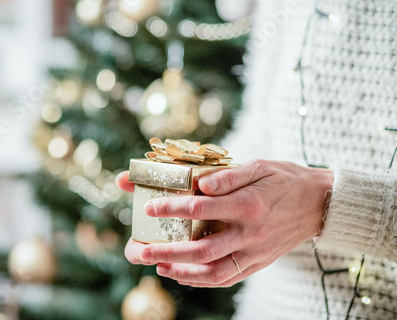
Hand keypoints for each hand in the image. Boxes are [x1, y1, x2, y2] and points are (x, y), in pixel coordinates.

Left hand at [115, 160, 332, 286]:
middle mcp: (250, 233)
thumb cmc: (285, 180)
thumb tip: (201, 184)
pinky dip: (202, 280)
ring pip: (213, 270)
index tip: (150, 208)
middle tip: (142, 250)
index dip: (172, 208)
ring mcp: (255, 252)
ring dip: (182, 271)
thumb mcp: (259, 166)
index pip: (201, 208)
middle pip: (202, 248)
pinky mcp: (258, 263)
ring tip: (157, 266)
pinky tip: (182, 274)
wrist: (320, 204)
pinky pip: (227, 278)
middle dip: (168, 251)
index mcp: (248, 205)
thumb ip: (229, 176)